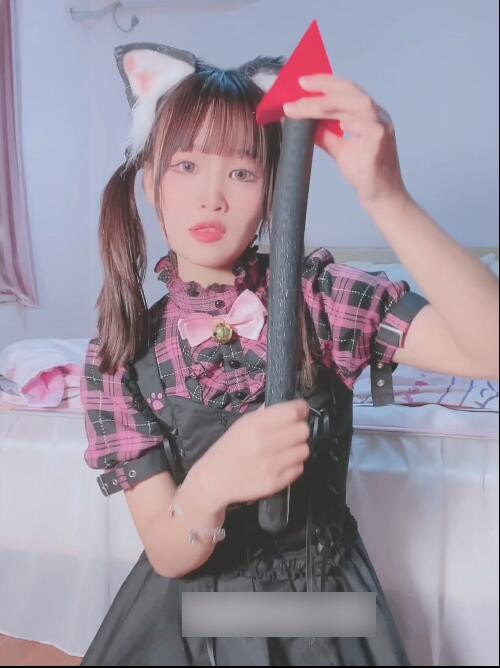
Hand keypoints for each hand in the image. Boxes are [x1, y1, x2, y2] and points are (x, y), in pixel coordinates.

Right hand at [192, 399, 310, 508]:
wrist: (214, 480)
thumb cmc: (229, 448)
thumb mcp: (241, 425)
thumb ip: (265, 414)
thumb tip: (291, 406)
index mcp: (254, 425)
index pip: (292, 412)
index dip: (301, 409)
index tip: (301, 410)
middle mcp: (264, 444)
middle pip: (303, 431)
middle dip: (300, 428)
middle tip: (292, 431)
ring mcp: (271, 466)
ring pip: (304, 450)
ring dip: (297, 447)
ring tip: (286, 448)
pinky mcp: (276, 483)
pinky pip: (299, 468)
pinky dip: (293, 464)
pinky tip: (281, 462)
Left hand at [283, 74, 408, 209]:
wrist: (380, 197)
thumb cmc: (365, 173)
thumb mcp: (340, 149)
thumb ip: (326, 134)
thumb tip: (304, 122)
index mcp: (368, 115)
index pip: (346, 91)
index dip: (325, 83)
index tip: (302, 82)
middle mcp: (377, 116)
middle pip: (350, 92)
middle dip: (324, 86)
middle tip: (300, 85)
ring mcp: (382, 127)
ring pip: (357, 105)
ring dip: (330, 102)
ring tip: (307, 105)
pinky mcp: (382, 142)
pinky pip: (369, 127)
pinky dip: (354, 123)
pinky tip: (340, 124)